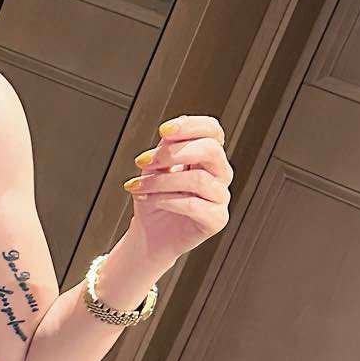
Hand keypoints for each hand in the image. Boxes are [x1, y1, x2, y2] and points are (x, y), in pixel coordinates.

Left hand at [122, 114, 231, 268]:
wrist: (150, 234)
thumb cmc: (154, 198)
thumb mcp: (154, 168)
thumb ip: (164, 149)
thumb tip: (169, 134)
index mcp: (207, 156)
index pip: (212, 130)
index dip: (190, 126)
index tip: (163, 131)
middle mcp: (219, 173)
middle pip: (211, 150)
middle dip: (174, 152)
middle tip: (145, 162)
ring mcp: (220, 197)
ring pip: (198, 179)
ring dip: (161, 181)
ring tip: (139, 187)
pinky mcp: (216, 219)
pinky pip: (194, 205)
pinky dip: (166, 200)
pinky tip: (149, 200)